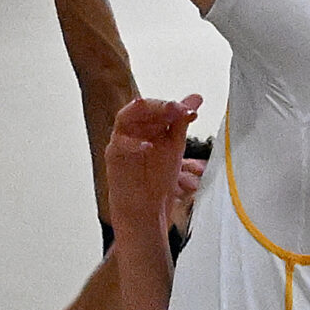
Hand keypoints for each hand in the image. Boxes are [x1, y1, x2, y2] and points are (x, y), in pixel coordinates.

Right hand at [106, 95, 202, 229]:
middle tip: (176, 107)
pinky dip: (132, 144)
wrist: (145, 211)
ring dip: (142, 113)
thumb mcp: (175, 147)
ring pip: (125, 118)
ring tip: (159, 113)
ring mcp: (122, 142)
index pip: (157, 107)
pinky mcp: (113, 157)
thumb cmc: (156, 181)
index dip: (173, 105)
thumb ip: (182, 122)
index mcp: (149, 126)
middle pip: (140, 109)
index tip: (189, 110)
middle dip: (159, 106)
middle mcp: (134, 131)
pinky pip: (119, 145)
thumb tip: (196, 98)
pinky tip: (148, 146)